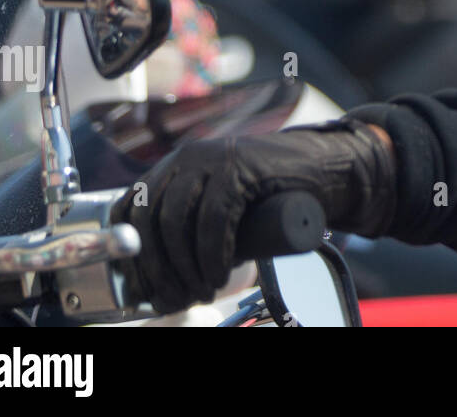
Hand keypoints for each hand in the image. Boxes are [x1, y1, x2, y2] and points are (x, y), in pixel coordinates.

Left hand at [113, 119, 394, 314]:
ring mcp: (213, 157)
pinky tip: (220, 273)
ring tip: (203, 291)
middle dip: (158, 269)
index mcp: (174, 167)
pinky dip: (212, 253)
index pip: (129, 210)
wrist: (327, 170)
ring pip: (176, 219)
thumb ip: (191, 225)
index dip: (129, 256)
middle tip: (175, 300)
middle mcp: (187, 156)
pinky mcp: (239, 165)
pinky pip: (213, 216)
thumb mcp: (221, 207)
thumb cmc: (274, 197)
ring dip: (185, 266)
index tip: (141, 291)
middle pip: (150, 219)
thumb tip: (157, 278)